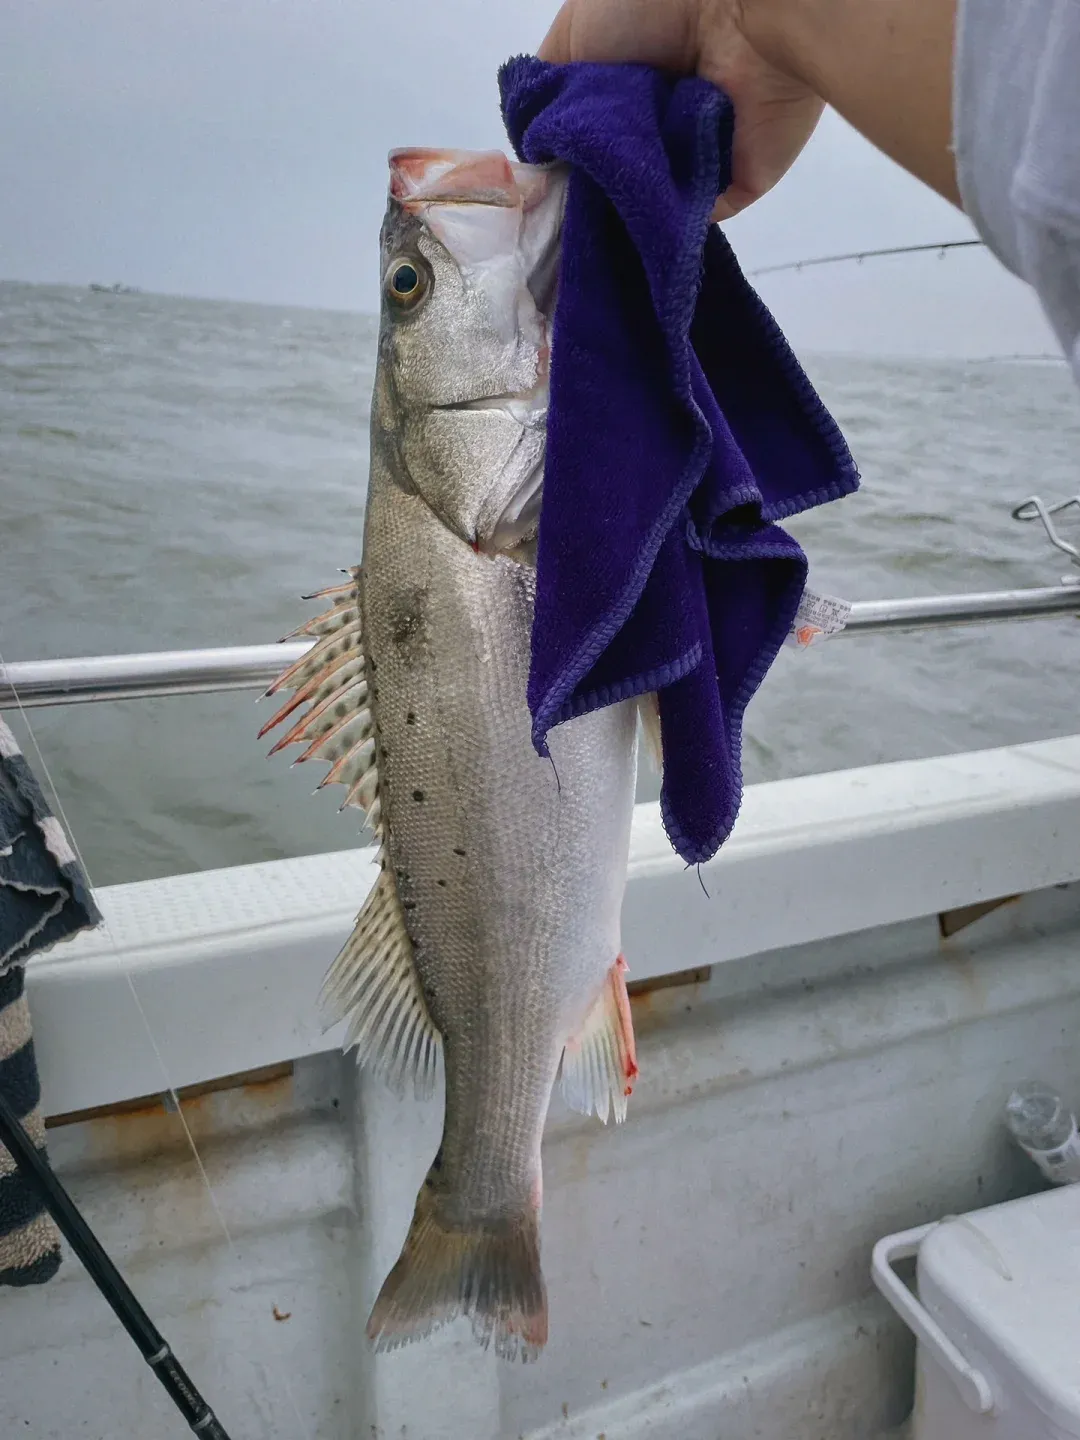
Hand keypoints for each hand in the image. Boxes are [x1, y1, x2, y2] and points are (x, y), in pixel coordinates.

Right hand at [538, 0, 824, 220]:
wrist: (736, 7)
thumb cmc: (651, 6)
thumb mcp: (573, 36)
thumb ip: (547, 94)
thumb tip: (535, 150)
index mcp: (627, 92)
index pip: (587, 147)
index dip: (561, 170)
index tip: (538, 193)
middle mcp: (662, 127)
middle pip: (614, 183)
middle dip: (586, 199)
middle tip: (561, 214)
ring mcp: (698, 162)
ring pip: (646, 208)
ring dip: (619, 212)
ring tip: (595, 216)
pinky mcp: (734, 187)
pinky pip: (687, 222)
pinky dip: (660, 225)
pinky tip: (631, 221)